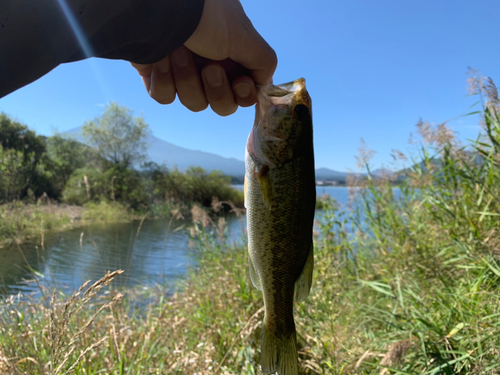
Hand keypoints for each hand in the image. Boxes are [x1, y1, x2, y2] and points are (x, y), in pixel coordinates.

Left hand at [131, 0, 276, 115]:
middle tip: (209, 68)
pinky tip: (161, 59)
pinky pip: (165, 97)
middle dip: (216, 90)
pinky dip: (164, 80)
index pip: (244, 94)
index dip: (243, 95)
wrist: (157, 8)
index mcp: (233, 56)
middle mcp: (211, 65)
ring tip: (178, 52)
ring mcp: (184, 72)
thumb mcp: (245, 37)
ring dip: (187, 80)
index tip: (240, 82)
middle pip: (222, 105)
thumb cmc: (205, 17)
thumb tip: (263, 84)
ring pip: (194, 103)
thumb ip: (264, 62)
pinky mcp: (158, 76)